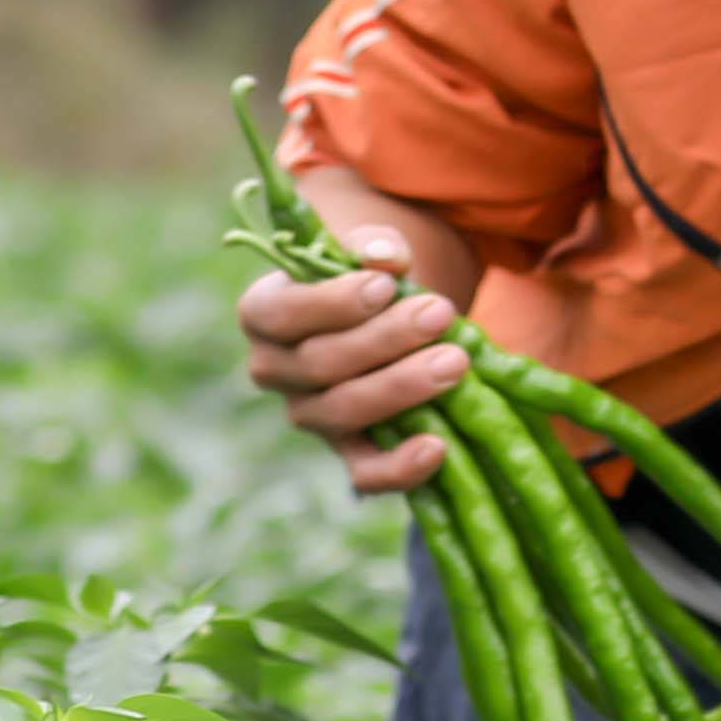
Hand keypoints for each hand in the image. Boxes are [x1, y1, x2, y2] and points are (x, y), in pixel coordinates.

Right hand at [236, 233, 477, 499]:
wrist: (391, 320)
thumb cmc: (370, 280)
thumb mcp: (368, 254)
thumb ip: (373, 246)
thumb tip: (384, 256)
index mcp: (264, 314)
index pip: (278, 315)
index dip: (331, 304)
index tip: (386, 286)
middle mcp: (276, 371)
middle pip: (319, 364)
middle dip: (385, 339)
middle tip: (441, 313)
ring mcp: (311, 416)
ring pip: (343, 411)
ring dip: (402, 387)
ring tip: (456, 360)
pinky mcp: (349, 452)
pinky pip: (364, 474)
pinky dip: (399, 468)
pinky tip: (437, 447)